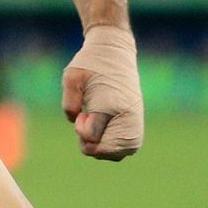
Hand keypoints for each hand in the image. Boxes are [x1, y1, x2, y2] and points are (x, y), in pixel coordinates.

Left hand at [62, 25, 141, 160]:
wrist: (116, 53)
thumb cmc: (90, 64)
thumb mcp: (72, 77)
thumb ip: (69, 104)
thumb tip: (82, 130)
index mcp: (111, 104)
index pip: (91, 137)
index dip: (80, 129)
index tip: (81, 114)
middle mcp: (128, 117)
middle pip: (103, 151)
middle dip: (89, 141)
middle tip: (87, 117)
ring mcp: (136, 123)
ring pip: (115, 154)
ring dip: (100, 144)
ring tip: (96, 122)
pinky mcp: (138, 126)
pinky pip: (125, 151)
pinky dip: (111, 145)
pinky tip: (104, 128)